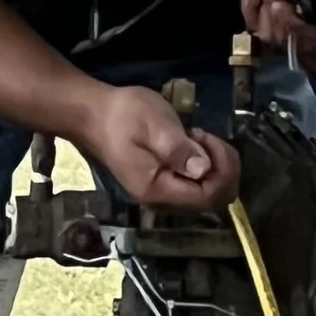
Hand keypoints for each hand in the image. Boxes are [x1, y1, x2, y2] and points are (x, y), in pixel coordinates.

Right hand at [73, 85, 240, 210]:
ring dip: (215, 164)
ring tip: (195, 136)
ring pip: (209, 191)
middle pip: (213, 198)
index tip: (206, 139)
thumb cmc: (122, 116)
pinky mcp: (165, 183)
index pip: (209, 196)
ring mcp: (163, 193)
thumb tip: (204, 170)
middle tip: (203, 136)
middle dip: (222, 167)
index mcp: (158, 190)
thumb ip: (178, 150)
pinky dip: (205, 164)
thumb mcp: (153, 125)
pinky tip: (192, 142)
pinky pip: (197, 183)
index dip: (222, 170)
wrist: (93, 115)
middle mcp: (162, 200)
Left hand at [240, 0, 315, 76]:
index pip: (310, 48)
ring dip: (259, 6)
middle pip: (282, 42)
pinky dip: (256, 7)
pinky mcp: (291, 33)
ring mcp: (301, 46)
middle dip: (270, 9)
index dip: (290, 29)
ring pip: (267, 35)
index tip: (280, 1)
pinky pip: (264, 26)